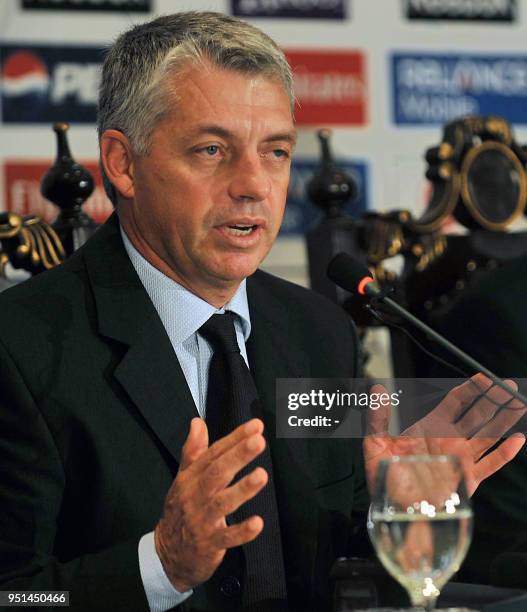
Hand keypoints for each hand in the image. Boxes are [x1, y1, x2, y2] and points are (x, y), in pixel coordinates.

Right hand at [154, 417, 267, 591]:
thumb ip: (193, 450)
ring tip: (261, 475)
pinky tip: (257, 523)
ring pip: (223, 502)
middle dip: (238, 455)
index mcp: (191, 478)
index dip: (235, 438)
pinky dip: (242, 531)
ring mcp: (202, 520)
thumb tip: (197, 423)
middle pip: (217, 472)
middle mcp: (195, 496)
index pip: (214, 453)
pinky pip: (227, 537)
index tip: (255, 426)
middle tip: (258, 441)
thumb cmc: (180, 511)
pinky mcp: (210, 543)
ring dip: (243, 489)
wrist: (167, 554)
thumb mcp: (183, 478)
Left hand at [364, 374, 525, 496]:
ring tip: (518, 402)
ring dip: (504, 418)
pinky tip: (518, 440)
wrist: (393, 509)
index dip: (470, 389)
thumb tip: (376, 389)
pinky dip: (505, 453)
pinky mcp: (467, 479)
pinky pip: (490, 464)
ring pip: (488, 434)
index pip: (455, 402)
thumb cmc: (384, 477)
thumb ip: (377, 415)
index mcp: (431, 428)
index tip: (483, 378)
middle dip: (493, 398)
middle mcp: (449, 440)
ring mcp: (461, 459)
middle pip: (477, 414)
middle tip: (507, 384)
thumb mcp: (376, 442)